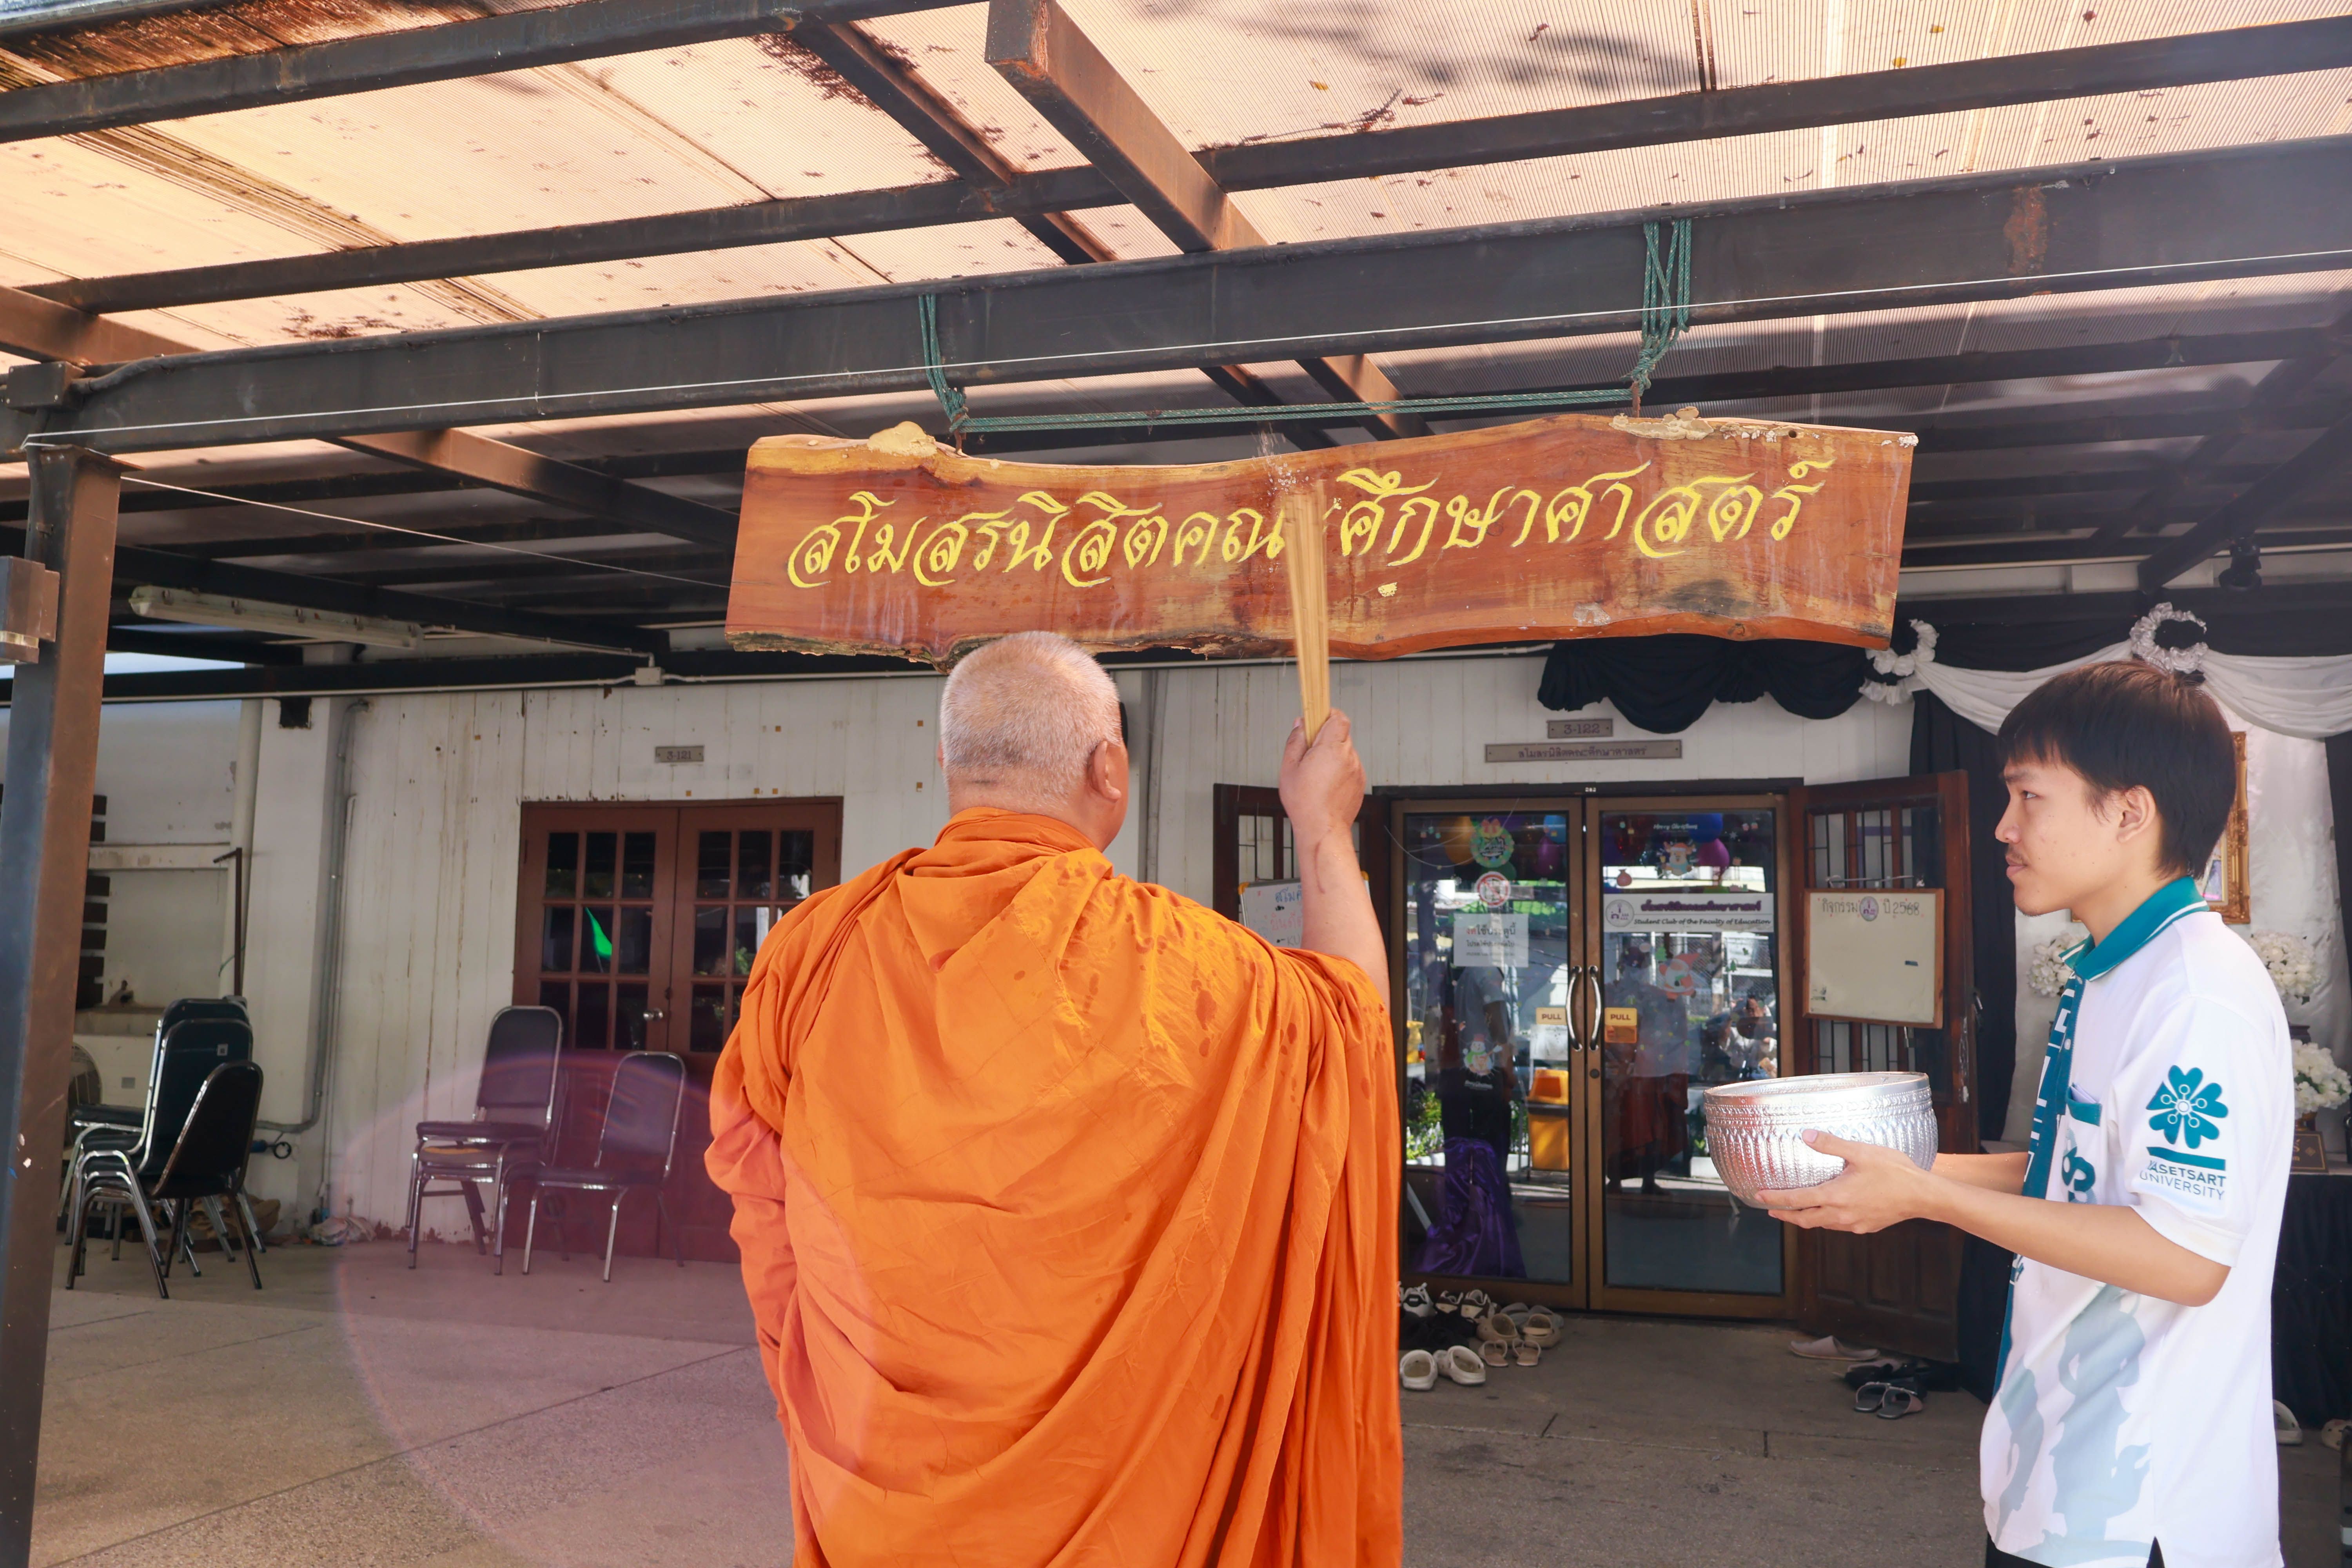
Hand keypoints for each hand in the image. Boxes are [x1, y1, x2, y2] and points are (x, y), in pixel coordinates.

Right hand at [1279, 708, 1364, 844]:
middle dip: (1326, 737)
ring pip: (1346, 750)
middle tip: (1310, 750)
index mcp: (1331, 749)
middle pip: (1341, 733)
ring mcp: (1357, 770)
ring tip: (1317, 772)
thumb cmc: (1305, 803)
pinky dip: (1340, 768)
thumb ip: (1295, 741)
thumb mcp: (1289, 768)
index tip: (1317, 718)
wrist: (1323, 829)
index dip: (1328, 715)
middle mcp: (1348, 757)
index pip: (1339, 718)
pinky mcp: (1360, 782)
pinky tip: (1326, 783)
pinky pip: (1350, 766)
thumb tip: (1300, 724)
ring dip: (1333, 754)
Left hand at [1757, 1130, 1937, 1233]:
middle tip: (1771, 1210)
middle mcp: (1840, 1215)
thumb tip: (1805, 1136)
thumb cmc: (1894, 1172)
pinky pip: (1839, 1226)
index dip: (1775, 1199)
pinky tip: (1830, 1211)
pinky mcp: (1866, 1227)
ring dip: (1806, 1218)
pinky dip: (1827, 1219)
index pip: (1796, 1200)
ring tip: (1798, 1210)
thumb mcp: (1860, 1152)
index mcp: (1835, 1196)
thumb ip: (1831, 1144)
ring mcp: (1854, 1224)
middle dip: (1786, 1215)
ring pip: (1822, 1224)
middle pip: (1804, 1219)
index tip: (1759, 1197)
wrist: (1923, 1196)